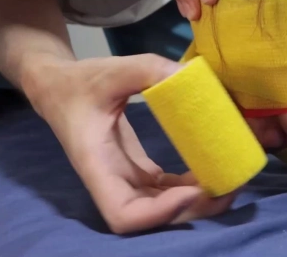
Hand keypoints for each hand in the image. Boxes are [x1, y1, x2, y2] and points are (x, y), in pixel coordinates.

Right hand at [23, 54, 234, 233]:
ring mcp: (123, 179)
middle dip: (190, 209)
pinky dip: (188, 187)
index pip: (123, 213)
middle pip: (149, 217)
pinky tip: (210, 170)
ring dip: (195, 201)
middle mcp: (110, 180)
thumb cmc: (80, 81)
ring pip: (159, 207)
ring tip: (228, 181)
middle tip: (228, 186)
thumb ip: (147, 69)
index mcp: (96, 164)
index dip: (160, 212)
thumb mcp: (112, 70)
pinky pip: (164, 190)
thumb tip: (188, 74)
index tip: (194, 189)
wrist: (58, 88)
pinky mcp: (134, 171)